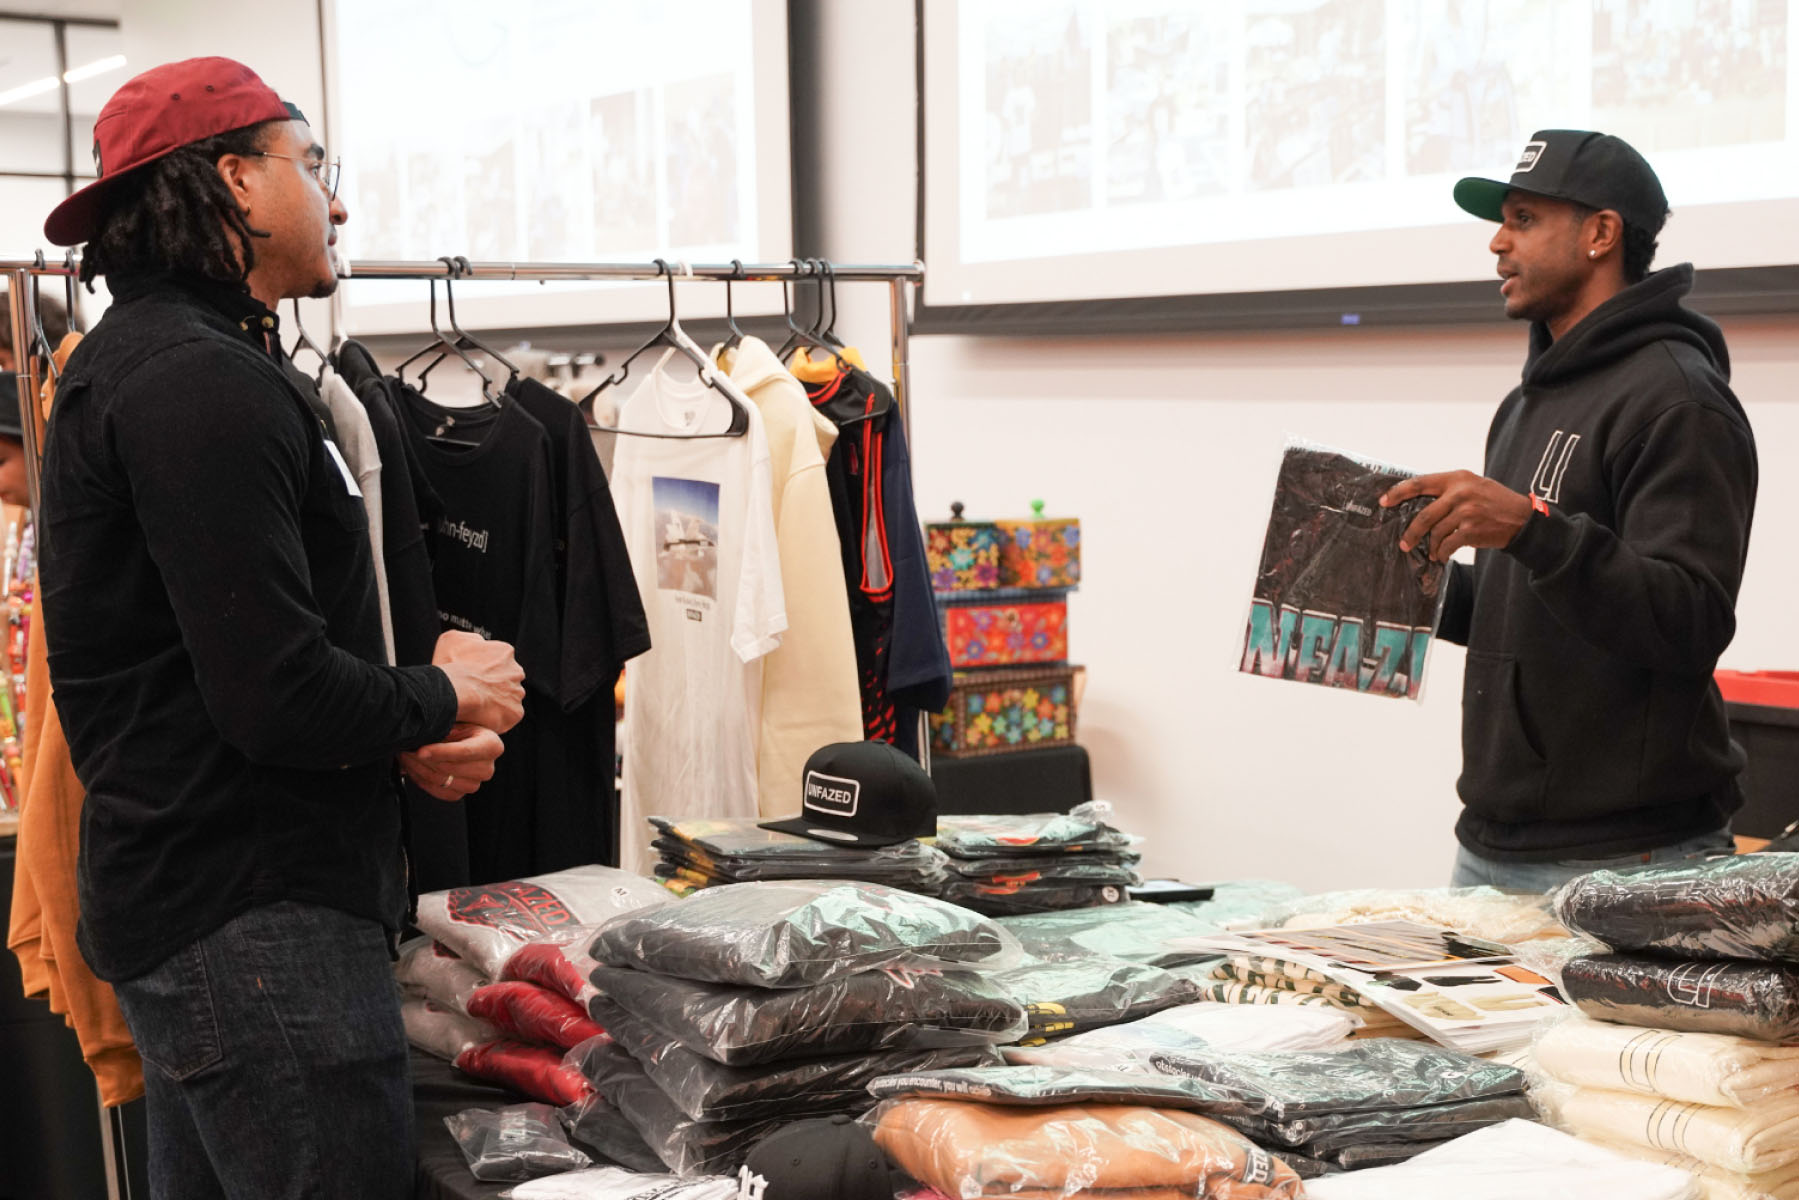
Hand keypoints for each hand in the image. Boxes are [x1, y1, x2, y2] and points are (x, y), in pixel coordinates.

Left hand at [400, 723, 504, 801]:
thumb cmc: (459, 727)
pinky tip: (412, 768)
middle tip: (405, 748)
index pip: (464, 751)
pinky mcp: (461, 794)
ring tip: (406, 755)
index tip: (420, 750)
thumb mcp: (457, 721)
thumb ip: (446, 725)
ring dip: (418, 769)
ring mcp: (475, 784)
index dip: (440, 751)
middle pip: (449, 767)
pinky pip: (438, 791)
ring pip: (440, 780)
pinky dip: (421, 780)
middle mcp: (487, 768)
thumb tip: (425, 730)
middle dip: (422, 759)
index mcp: (492, 746)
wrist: (463, 740)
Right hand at [433, 630, 524, 732]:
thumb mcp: (454, 638)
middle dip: (495, 685)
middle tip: (475, 692)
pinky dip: (496, 718)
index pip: (500, 661)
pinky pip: (507, 716)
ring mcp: (517, 693)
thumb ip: (472, 640)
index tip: (473, 677)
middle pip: (507, 680)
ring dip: (496, 702)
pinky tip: (481, 716)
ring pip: (509, 698)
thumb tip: (479, 643)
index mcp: (505, 652)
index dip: (485, 670)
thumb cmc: (451, 665)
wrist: (455, 691)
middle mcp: (516, 671)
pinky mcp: (515, 712)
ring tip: (476, 706)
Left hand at [1380, 470, 1533, 562]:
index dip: (1399, 492)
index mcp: (1458, 478)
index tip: (1384, 501)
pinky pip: (1447, 544)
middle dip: (1410, 532)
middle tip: (1404, 543)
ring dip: (1431, 546)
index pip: (1420, 482)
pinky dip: (1442, 552)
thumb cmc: (1496, 502)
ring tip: (1432, 552)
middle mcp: (1460, 492)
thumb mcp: (1474, 486)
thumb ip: (1450, 490)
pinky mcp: (1471, 530)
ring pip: (1435, 532)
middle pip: (1424, 515)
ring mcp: (1466, 511)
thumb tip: (1420, 502)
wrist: (1524, 519)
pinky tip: (1442, 555)